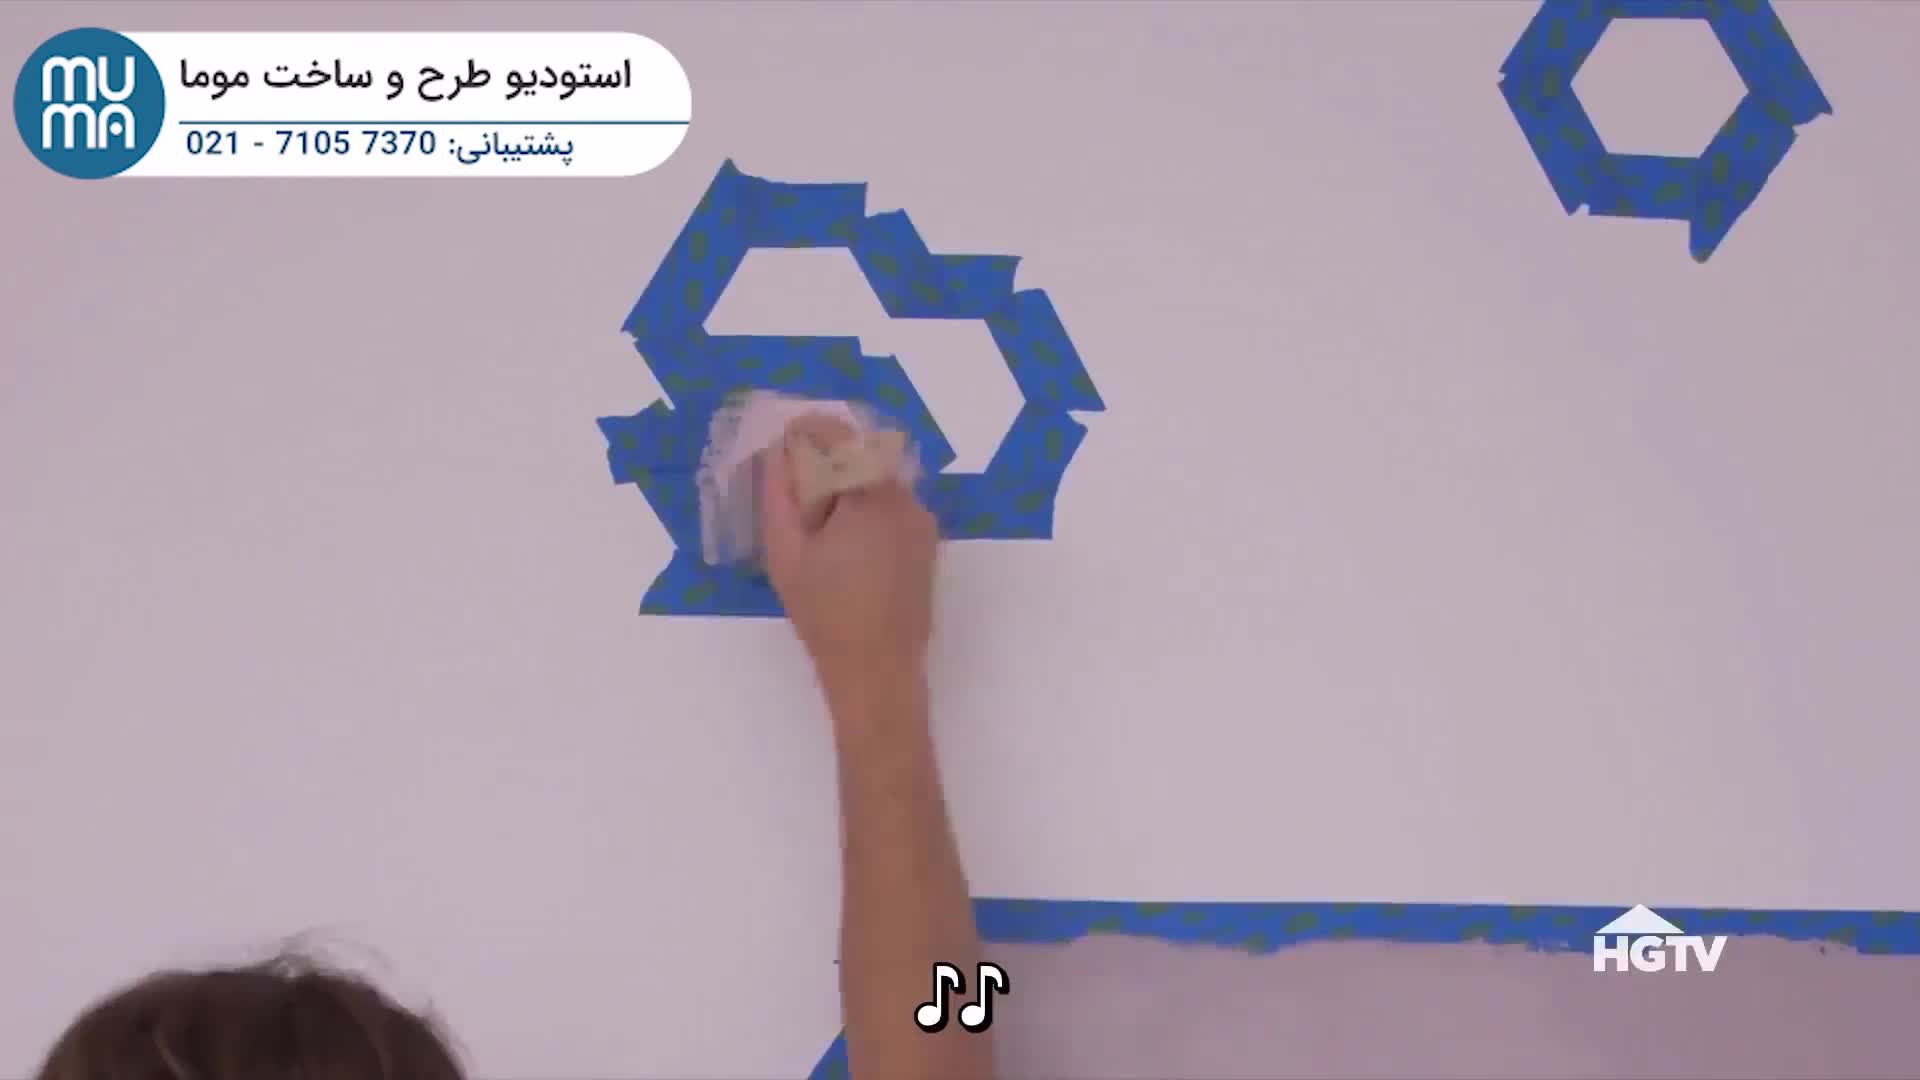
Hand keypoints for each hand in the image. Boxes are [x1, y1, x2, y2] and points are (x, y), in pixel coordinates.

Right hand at [760, 414, 938, 700]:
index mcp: (872, 496)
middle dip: (829, 460)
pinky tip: (844, 546)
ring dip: (850, 486)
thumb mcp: (786, 553)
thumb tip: (775, 454)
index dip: (810, 429)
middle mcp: (907, 500)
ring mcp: (923, 524)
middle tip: (796, 487)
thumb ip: (778, 495)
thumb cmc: (825, 614)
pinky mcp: (927, 546)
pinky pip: (894, 509)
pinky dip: (868, 509)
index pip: (842, 436)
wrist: (878, 671)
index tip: (785, 438)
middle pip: (865, 456)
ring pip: (882, 482)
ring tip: (818, 524)